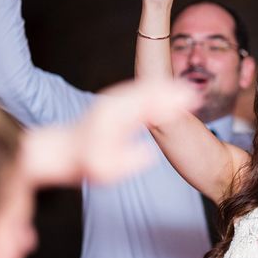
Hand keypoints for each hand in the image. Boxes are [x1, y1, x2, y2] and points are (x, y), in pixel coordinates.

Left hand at [24, 79, 195, 185]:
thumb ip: (126, 162)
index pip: (146, 104)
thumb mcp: (102, 169)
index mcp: (113, 116)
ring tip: (189, 91)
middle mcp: (115, 103)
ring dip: (167, 88)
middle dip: (172, 91)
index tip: (189, 100)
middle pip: (148, 92)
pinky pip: (142, 93)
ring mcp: (116, 101)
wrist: (62, 151)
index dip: (168, 101)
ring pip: (145, 89)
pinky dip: (158, 91)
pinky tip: (172, 92)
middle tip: (194, 94)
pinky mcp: (119, 104)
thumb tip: (149, 154)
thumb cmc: (84, 162)